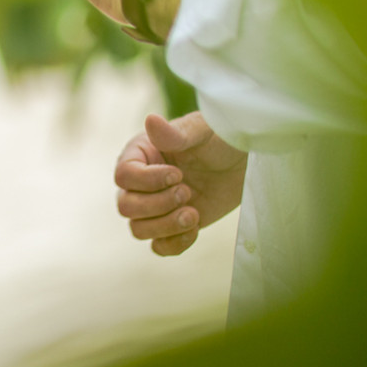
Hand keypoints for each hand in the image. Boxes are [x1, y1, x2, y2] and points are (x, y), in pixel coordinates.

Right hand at [115, 112, 245, 255]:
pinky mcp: (171, 226)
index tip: (179, 174)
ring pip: (138, 229)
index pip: (123, 175)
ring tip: (194, 214)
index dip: (148, 180)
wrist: (242, 162)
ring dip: (166, 226)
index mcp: (140, 154)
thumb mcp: (201, 131)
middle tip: (187, 192)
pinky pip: (158, 247)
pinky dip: (174, 243)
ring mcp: (154, 206)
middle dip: (157, 205)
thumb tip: (150, 120)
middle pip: (126, 206)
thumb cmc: (220, 138)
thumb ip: (175, 133)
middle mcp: (140, 182)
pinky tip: (195, 228)